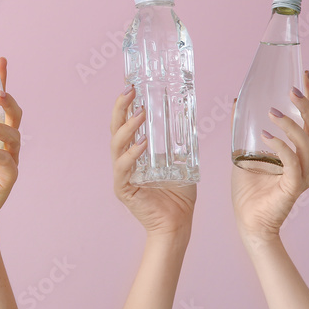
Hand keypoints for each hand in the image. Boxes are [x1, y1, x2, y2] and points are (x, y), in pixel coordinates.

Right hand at [110, 86, 195, 238]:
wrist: (177, 224)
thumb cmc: (179, 195)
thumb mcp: (184, 162)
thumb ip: (183, 144)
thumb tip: (192, 118)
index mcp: (135, 152)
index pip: (126, 123)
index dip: (126, 104)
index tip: (132, 85)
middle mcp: (125, 160)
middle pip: (115, 128)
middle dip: (121, 108)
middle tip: (130, 90)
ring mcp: (122, 173)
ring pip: (117, 144)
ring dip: (128, 127)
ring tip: (140, 114)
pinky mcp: (123, 188)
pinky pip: (124, 167)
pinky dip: (132, 154)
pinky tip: (142, 144)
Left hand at [232, 70, 308, 245]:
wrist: (248, 222)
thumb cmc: (248, 191)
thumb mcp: (242, 152)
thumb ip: (242, 130)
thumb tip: (237, 102)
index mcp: (296, 153)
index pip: (308, 121)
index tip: (305, 75)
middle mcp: (304, 162)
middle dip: (306, 107)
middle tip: (290, 90)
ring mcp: (301, 175)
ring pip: (307, 144)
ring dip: (290, 125)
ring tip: (272, 112)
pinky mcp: (293, 188)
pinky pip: (293, 164)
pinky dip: (281, 147)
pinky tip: (266, 137)